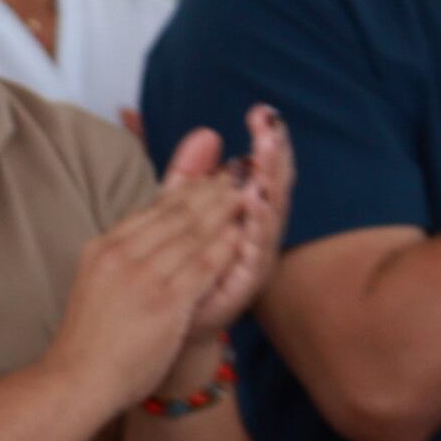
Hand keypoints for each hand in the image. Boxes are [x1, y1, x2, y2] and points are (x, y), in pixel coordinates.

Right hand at [51, 176, 244, 408]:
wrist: (75, 382)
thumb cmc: (88, 343)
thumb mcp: (94, 285)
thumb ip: (118, 259)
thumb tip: (137, 238)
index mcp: (102, 248)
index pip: (150, 209)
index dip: (184, 191)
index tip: (207, 179)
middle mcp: (120, 254)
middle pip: (174, 214)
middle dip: (209, 192)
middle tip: (235, 176)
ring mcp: (142, 277)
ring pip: (192, 234)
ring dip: (222, 212)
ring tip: (245, 196)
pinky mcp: (164, 301)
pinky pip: (202, 266)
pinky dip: (224, 247)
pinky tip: (241, 237)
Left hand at [153, 108, 292, 339]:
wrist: (166, 328)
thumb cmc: (178, 270)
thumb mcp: (179, 212)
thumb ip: (191, 175)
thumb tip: (207, 131)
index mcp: (246, 212)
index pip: (263, 169)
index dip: (266, 141)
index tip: (261, 111)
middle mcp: (258, 233)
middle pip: (274, 185)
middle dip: (274, 154)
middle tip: (270, 124)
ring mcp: (255, 257)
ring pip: (271, 212)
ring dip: (271, 180)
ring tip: (267, 151)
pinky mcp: (246, 282)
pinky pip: (256, 249)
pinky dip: (258, 223)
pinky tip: (254, 199)